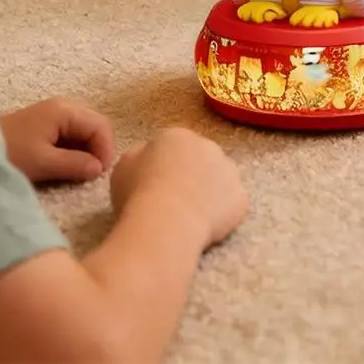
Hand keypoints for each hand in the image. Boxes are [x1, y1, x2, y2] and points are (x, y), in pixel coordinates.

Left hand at [0, 97, 114, 183]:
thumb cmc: (11, 153)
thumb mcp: (43, 163)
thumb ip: (75, 164)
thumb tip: (99, 169)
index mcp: (65, 111)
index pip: (101, 126)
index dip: (105, 150)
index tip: (98, 175)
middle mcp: (64, 105)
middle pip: (95, 124)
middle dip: (98, 149)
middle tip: (91, 175)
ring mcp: (55, 112)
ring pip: (85, 129)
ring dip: (87, 149)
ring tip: (80, 172)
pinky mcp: (47, 122)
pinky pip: (72, 132)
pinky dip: (76, 148)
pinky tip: (67, 164)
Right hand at [110, 128, 246, 247]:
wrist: (166, 222)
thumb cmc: (138, 193)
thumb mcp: (123, 167)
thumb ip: (137, 156)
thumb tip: (146, 156)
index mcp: (177, 135)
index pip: (174, 146)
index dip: (166, 168)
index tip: (158, 186)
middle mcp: (207, 145)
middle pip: (201, 159)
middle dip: (192, 176)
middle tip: (177, 201)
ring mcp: (229, 170)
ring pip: (221, 180)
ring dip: (210, 193)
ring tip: (192, 216)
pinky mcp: (241, 197)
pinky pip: (232, 204)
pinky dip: (223, 215)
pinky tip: (206, 227)